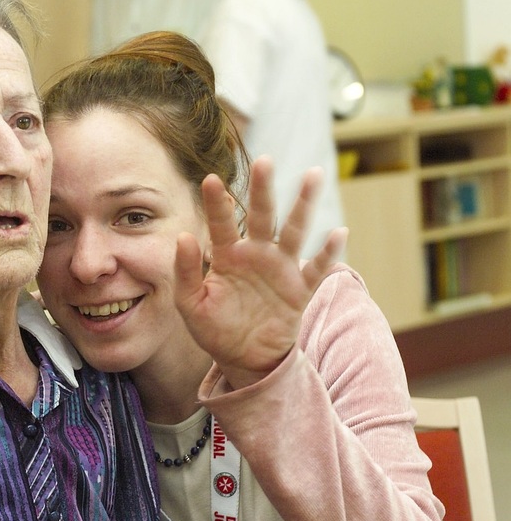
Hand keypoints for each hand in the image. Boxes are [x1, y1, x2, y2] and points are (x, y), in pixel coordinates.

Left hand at [173, 157, 346, 388]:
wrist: (243, 359)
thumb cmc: (214, 329)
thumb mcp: (191, 305)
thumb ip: (185, 272)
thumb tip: (183, 236)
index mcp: (227, 255)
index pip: (221, 223)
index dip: (217, 203)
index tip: (210, 179)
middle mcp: (256, 254)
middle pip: (261, 215)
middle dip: (263, 189)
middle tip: (264, 161)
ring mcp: (280, 269)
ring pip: (293, 231)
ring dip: (303, 205)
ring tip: (313, 175)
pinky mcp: (299, 289)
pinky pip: (317, 268)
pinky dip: (328, 253)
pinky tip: (338, 233)